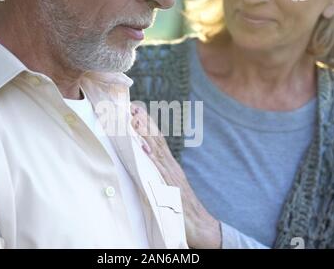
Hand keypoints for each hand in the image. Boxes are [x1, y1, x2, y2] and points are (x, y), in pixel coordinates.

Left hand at [131, 103, 221, 248]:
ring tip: (135, 119)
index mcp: (169, 166)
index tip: (135, 109)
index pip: (157, 140)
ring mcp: (172, 176)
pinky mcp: (172, 188)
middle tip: (132, 106)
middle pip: (157, 140)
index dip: (146, 124)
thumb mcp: (167, 187)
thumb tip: (142, 163)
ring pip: (158, 151)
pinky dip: (152, 158)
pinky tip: (144, 148)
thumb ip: (156, 175)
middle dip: (144, 123)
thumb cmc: (181, 209)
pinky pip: (160, 171)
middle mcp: (171, 167)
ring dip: (146, 134)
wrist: (201, 226)